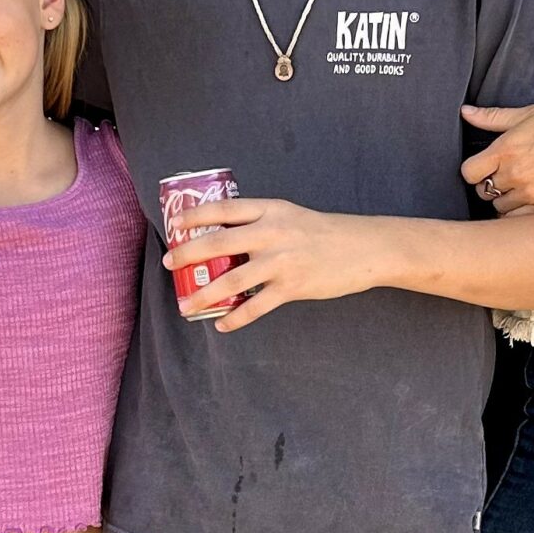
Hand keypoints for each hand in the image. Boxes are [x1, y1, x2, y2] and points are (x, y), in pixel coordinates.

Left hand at [163, 197, 375, 332]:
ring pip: (231, 279)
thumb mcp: (290, 215)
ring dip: (204, 294)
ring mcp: (281, 261)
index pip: (223, 208)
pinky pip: (255, 306)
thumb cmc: (324, 232)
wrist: (363, 249)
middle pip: (218, 242)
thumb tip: (224, 239)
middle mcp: (271, 232)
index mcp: (270, 210)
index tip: (175, 225)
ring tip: (186, 304)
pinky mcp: (292, 286)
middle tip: (169, 264)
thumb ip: (261, 224)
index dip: (194, 216)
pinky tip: (221, 324)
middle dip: (188, 254)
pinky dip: (235, 318)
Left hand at [461, 102, 533, 214]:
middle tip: (506, 175)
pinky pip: (523, 218)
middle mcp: (516, 174)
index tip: (485, 167)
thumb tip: (465, 112)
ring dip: (506, 199)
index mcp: (507, 149)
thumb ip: (494, 117)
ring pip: (502, 207)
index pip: (469, 172)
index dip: (474, 170)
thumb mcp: (531, 113)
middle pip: (484, 191)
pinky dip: (524, 211)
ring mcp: (533, 193)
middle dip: (490, 184)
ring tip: (523, 186)